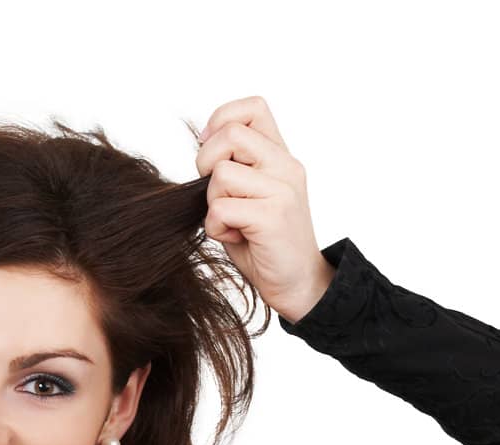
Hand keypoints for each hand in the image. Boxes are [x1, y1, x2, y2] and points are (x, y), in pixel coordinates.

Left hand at [194, 96, 334, 321]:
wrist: (297, 282)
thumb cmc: (263, 240)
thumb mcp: (248, 193)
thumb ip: (233, 166)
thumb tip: (203, 144)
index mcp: (279, 155)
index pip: (252, 108)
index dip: (222, 121)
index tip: (213, 154)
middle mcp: (286, 166)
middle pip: (231, 134)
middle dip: (207, 163)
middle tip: (217, 193)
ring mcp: (283, 190)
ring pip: (221, 174)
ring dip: (213, 202)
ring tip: (231, 221)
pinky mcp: (273, 217)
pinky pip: (221, 208)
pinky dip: (217, 227)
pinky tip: (235, 237)